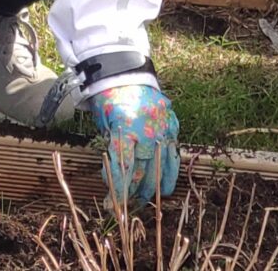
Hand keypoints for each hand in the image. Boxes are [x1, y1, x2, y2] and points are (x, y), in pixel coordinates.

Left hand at [89, 84, 179, 208]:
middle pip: (142, 172)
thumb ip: (112, 149)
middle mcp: (147, 130)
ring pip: (160, 168)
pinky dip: (169, 175)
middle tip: (123, 206)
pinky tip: (164, 189)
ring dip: (151, 189)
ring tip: (141, 201)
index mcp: (126, 127)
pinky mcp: (173, 126)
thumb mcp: (104, 124)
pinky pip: (173, 157)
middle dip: (132, 193)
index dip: (118, 190)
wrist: (126, 72)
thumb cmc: (108, 99)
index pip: (124, 168)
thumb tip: (116, 180)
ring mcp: (163, 128)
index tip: (112, 204)